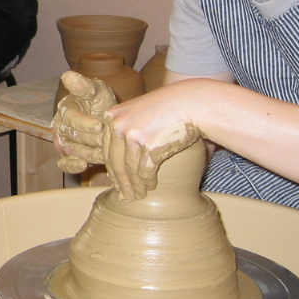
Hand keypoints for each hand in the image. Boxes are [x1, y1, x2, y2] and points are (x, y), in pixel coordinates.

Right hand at [52, 71, 117, 174]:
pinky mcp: (67, 156)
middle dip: (92, 140)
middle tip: (108, 141)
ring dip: (88, 153)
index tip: (99, 125)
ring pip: (72, 151)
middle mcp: (60, 125)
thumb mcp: (97, 91)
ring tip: (103, 152)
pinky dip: (72, 165)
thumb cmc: (100, 102)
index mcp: (65, 108)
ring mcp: (63, 142)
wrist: (106, 118)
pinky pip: (65, 163)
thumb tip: (68, 75)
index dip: (84, 123)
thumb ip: (84, 86)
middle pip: (73, 136)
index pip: (71, 117)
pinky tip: (83, 165)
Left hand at [103, 83, 205, 199]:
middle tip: (126, 196)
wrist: (191, 102)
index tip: (116, 182)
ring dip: (135, 186)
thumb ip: (124, 128)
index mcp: (112, 116)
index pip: (107, 150)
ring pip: (129, 170)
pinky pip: (144, 172)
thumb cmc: (168, 108)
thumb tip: (115, 158)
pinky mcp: (149, 146)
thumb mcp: (137, 112)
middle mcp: (118, 125)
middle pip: (115, 162)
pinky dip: (147, 182)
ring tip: (139, 195)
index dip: (112, 169)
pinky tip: (151, 186)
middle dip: (121, 183)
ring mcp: (132, 135)